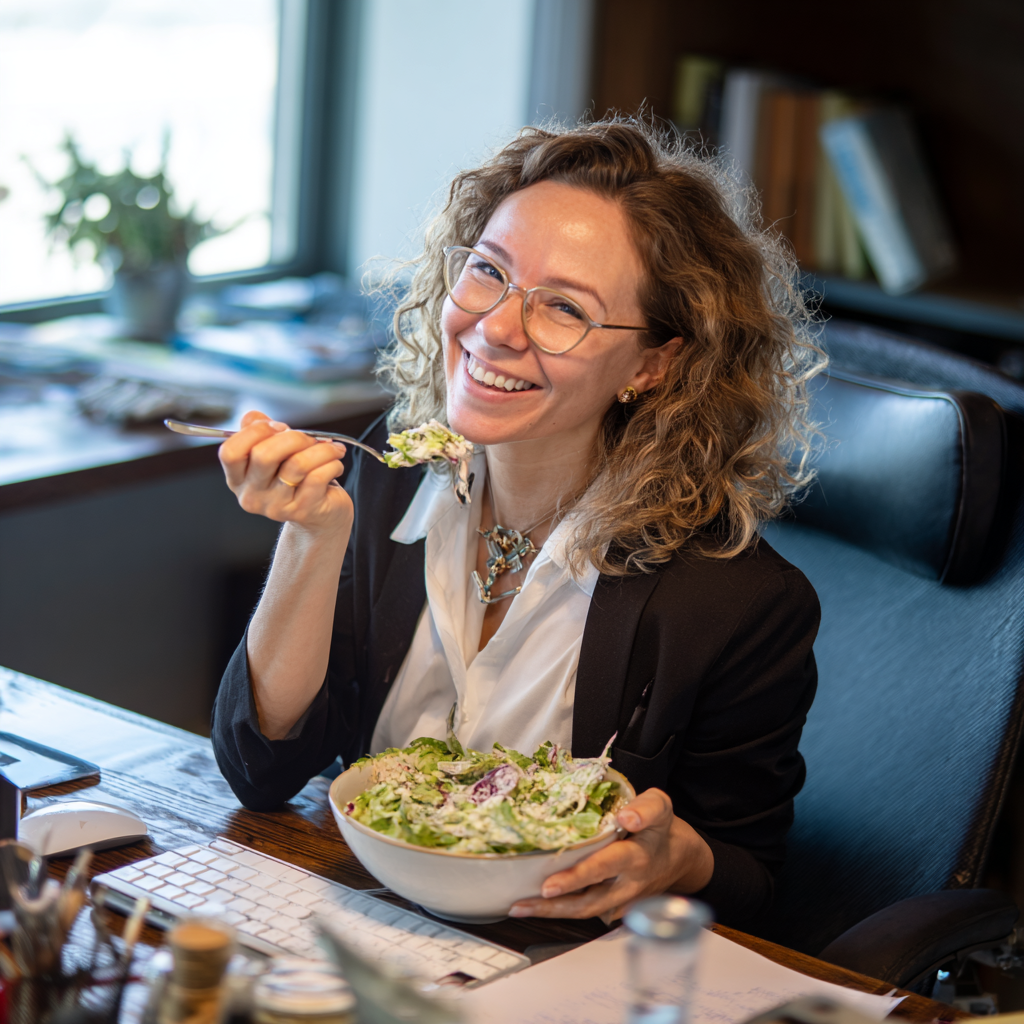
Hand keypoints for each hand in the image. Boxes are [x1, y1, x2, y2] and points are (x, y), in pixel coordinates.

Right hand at [219, 410, 352, 533]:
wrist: (321, 517)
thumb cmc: (297, 479)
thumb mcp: (275, 454)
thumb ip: (259, 432)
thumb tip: (254, 417)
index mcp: (238, 479)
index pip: (230, 451)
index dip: (256, 431)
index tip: (279, 427)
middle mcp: (252, 495)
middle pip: (263, 455)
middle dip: (292, 437)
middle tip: (309, 438)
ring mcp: (276, 506)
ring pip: (297, 464)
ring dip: (320, 449)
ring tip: (331, 449)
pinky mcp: (303, 510)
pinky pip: (318, 476)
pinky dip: (332, 463)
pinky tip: (335, 464)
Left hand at [508, 789, 713, 924]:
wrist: (682, 860)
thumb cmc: (662, 829)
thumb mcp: (661, 807)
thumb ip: (645, 808)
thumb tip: (625, 817)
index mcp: (637, 857)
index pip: (606, 866)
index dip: (579, 875)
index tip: (550, 885)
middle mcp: (628, 884)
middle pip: (590, 899)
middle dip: (558, 901)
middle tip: (528, 899)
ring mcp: (621, 902)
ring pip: (585, 911)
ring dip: (552, 912)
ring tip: (518, 907)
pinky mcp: (615, 909)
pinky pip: (587, 912)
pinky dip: (561, 911)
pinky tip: (535, 905)